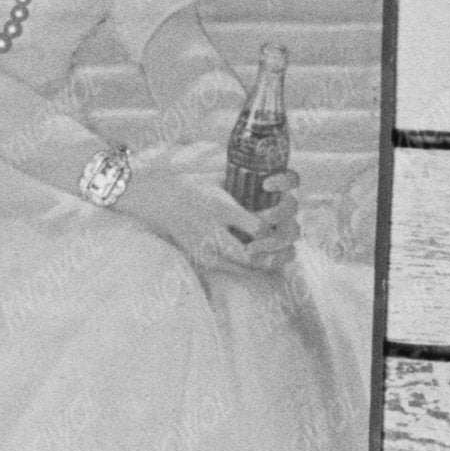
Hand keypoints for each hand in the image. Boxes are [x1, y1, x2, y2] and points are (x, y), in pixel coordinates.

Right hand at [128, 154, 294, 280]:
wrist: (159, 200)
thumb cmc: (194, 185)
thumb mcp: (219, 179)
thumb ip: (245, 185)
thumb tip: (276, 187)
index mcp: (220, 207)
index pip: (257, 228)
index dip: (275, 232)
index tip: (283, 227)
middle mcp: (213, 230)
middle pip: (252, 256)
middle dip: (275, 256)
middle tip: (290, 252)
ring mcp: (206, 248)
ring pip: (244, 268)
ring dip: (267, 266)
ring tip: (280, 260)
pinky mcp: (202, 259)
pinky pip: (232, 271)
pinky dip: (250, 270)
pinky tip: (262, 265)